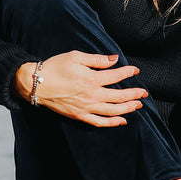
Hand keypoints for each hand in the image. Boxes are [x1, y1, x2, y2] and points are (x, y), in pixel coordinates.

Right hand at [14, 52, 147, 126]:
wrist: (36, 84)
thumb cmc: (55, 67)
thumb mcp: (76, 57)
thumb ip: (97, 59)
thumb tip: (114, 59)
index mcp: (91, 79)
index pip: (116, 76)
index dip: (128, 72)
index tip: (135, 70)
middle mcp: (91, 95)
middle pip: (118, 96)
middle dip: (134, 94)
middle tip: (144, 93)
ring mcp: (86, 107)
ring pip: (112, 111)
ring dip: (127, 108)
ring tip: (138, 105)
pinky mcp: (79, 115)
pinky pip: (99, 122)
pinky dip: (111, 122)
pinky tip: (121, 121)